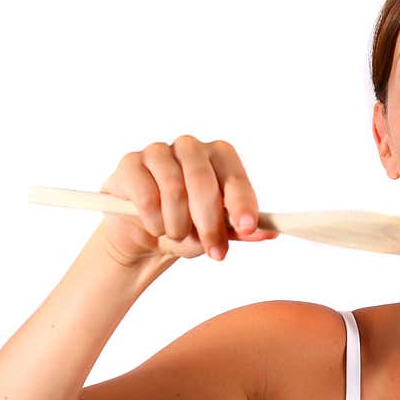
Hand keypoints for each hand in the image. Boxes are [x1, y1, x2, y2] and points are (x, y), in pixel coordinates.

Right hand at [99, 134, 278, 265]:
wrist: (145, 234)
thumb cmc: (188, 226)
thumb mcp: (217, 233)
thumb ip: (240, 231)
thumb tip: (268, 232)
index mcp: (219, 156)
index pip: (234, 175)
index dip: (242, 202)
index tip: (247, 227)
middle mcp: (190, 148)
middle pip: (203, 182)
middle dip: (210, 223)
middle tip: (214, 252)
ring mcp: (158, 152)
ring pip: (173, 190)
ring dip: (179, 225)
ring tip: (178, 236)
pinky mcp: (130, 164)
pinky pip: (145, 196)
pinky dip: (154, 221)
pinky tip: (156, 228)